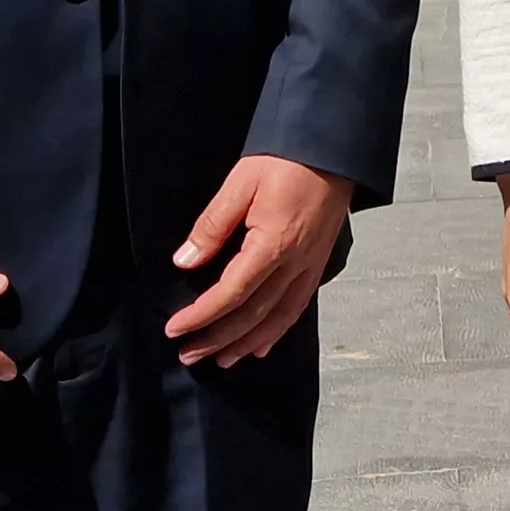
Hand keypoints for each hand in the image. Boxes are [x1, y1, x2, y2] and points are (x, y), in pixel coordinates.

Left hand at [164, 154, 353, 367]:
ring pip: (277, 319)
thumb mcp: (240, 183)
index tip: (175, 328)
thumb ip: (212, 225)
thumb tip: (184, 261)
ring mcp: (310, 267)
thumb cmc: (286, 160)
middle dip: (218, 339)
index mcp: (273, 245)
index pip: (232, 293)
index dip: (201, 315)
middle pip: (253, 314)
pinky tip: (262, 344)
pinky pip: (297, 308)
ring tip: (221, 360)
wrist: (334, 151)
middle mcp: (295, 264)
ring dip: (246, 343)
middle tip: (188, 355)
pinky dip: (277, 331)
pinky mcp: (318, 264)